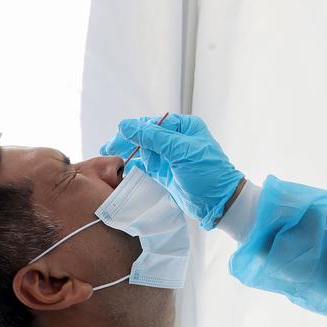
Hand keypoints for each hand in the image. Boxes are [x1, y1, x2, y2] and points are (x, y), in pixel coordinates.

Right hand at [101, 114, 244, 229]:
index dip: (134, 129)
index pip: (154, 124)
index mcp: (184, 128)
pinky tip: (121, 169)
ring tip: (110, 157)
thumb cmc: (207, 172)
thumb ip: (153, 137)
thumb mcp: (180, 151)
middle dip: (127, 141)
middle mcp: (177, 140)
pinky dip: (134, 167)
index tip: (117, 137)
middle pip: (146, 137)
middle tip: (107, 148)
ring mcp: (171, 157)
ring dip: (128, 154)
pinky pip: (146, 167)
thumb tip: (126, 125)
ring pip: (144, 152)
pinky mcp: (166, 173)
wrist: (219, 202)